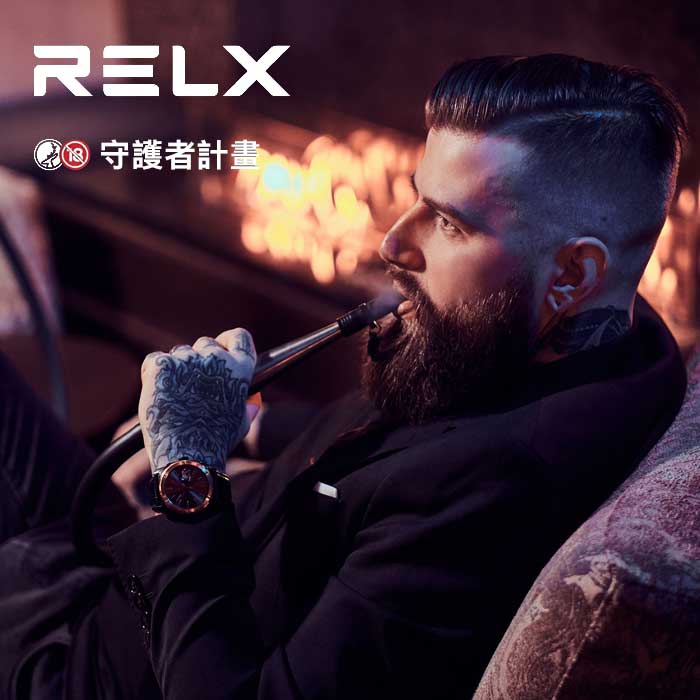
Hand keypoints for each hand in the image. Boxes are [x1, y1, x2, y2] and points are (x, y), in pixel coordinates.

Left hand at [139, 328, 259, 473]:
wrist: (186, 456)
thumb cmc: (216, 443)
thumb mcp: (241, 424)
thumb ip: (248, 406)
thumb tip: (253, 398)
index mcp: (240, 369)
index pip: (239, 337)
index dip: (229, 341)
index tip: (222, 347)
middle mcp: (216, 359)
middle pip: (206, 344)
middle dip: (200, 359)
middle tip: (192, 383)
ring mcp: (188, 360)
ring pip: (180, 352)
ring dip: (177, 368)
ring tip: (174, 395)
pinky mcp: (161, 366)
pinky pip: (155, 360)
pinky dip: (155, 374)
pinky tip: (157, 392)